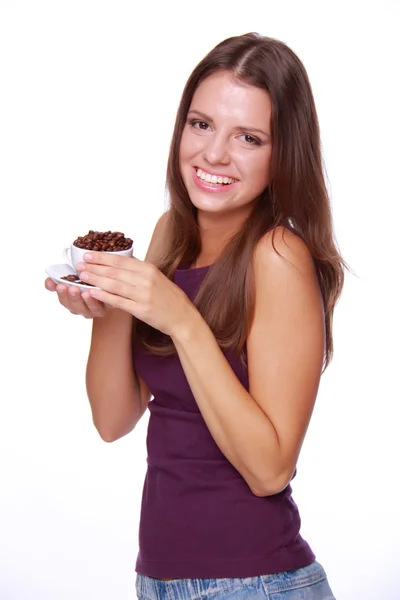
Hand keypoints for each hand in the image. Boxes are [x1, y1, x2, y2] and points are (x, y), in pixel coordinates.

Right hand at [44, 277, 106, 317]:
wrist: (108, 281)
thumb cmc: (86, 279)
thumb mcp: (72, 276)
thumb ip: (58, 279)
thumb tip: (49, 281)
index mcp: (70, 301)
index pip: (63, 299)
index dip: (61, 293)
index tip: (60, 285)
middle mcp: (81, 308)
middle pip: (74, 307)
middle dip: (72, 297)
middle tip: (71, 288)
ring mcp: (93, 310)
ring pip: (88, 309)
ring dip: (85, 301)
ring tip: (84, 292)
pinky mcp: (106, 307)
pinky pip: (101, 307)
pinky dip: (98, 301)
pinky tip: (96, 293)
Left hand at [75, 253, 194, 336]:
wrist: (182, 316)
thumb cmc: (168, 297)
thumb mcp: (157, 277)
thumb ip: (139, 269)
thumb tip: (122, 260)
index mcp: (149, 269)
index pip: (121, 260)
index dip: (102, 257)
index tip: (87, 254)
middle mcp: (146, 280)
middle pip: (114, 271)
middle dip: (94, 267)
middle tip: (79, 265)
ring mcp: (143, 295)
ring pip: (114, 284)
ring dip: (96, 279)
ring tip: (82, 276)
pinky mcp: (141, 310)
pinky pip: (119, 301)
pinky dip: (104, 296)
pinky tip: (93, 292)